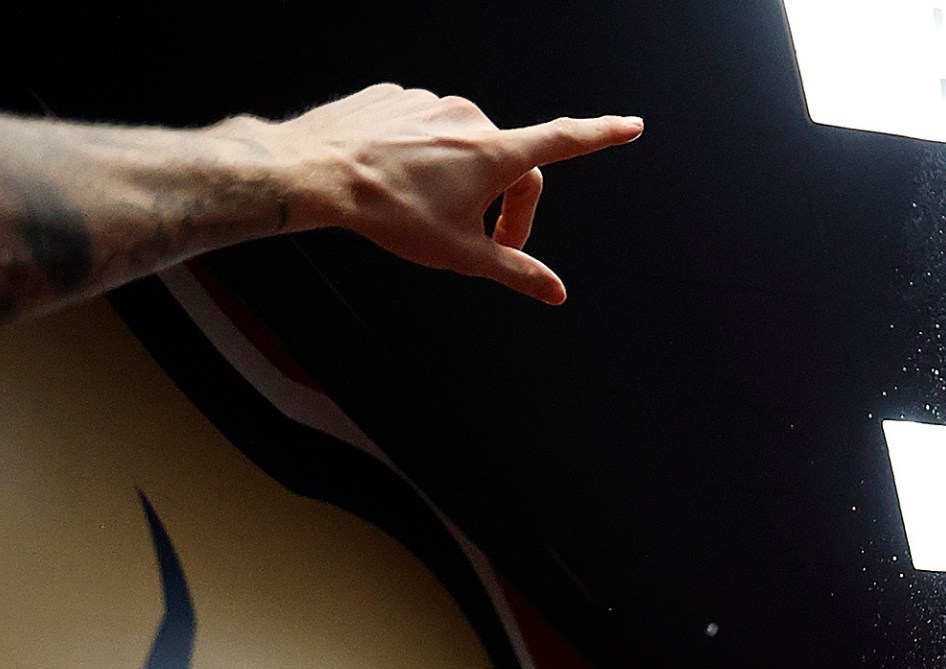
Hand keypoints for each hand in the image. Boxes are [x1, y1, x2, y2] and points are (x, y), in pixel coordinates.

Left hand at [263, 85, 643, 303]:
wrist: (314, 173)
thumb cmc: (390, 215)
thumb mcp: (461, 254)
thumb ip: (515, 270)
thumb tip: (556, 293)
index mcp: (494, 154)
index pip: (564, 141)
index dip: (602, 135)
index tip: (631, 125)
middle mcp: (469, 118)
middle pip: (507, 163)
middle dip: (504, 203)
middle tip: (484, 242)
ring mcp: (430, 103)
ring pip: (461, 147)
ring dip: (459, 179)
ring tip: (424, 209)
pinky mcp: (396, 98)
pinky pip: (423, 129)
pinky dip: (421, 156)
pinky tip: (395, 180)